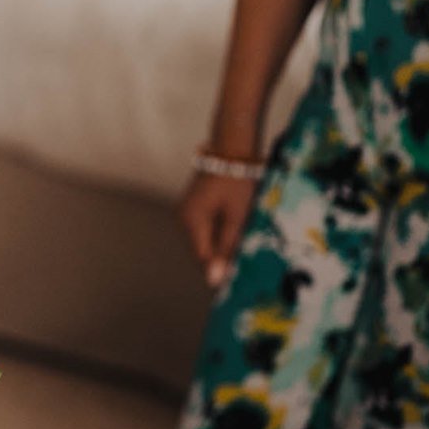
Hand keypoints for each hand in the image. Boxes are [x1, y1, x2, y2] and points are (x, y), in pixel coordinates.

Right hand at [177, 168, 258, 288]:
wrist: (232, 149)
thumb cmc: (238, 182)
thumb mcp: (237, 217)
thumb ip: (226, 248)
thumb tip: (214, 280)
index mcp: (191, 221)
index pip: (202, 259)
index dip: (220, 270)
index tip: (239, 280)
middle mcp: (182, 218)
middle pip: (201, 250)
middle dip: (221, 258)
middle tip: (246, 261)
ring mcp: (185, 211)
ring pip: (203, 241)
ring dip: (220, 246)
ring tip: (243, 244)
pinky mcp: (192, 206)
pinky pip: (204, 229)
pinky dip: (218, 234)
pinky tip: (234, 231)